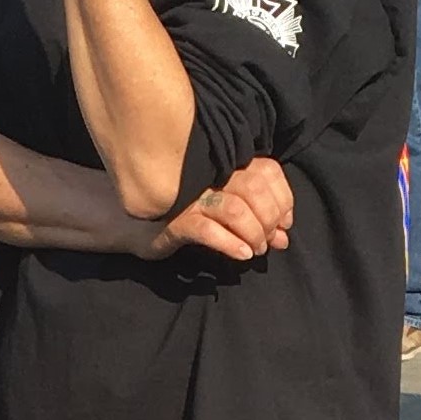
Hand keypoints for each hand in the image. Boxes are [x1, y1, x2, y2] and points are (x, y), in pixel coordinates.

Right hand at [154, 154, 293, 263]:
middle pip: (254, 189)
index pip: (267, 171)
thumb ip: (257, 220)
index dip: (283, 198)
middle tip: (269, 242)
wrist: (136, 226)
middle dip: (269, 219)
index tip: (284, 223)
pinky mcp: (176, 221)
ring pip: (235, 209)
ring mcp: (191, 197)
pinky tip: (242, 254)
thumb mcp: (224, 213)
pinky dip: (230, 243)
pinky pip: (208, 230)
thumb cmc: (186, 216)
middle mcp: (210, 175)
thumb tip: (284, 238)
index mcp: (225, 165)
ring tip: (255, 250)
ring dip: (253, 233)